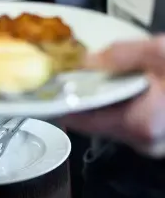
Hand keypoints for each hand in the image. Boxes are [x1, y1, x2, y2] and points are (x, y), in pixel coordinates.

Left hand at [60, 37, 164, 157]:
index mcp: (140, 124)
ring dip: (100, 100)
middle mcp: (143, 142)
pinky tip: (118, 85)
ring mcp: (152, 145)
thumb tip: (88, 60)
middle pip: (92, 121)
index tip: (45, 83)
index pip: (79, 119)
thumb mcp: (162, 52)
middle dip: (80, 97)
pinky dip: (119, 104)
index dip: (59, 100)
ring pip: (109, 122)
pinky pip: (126, 122)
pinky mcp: (158, 139)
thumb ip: (122, 54)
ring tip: (91, 75)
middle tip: (66, 72)